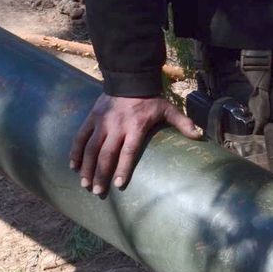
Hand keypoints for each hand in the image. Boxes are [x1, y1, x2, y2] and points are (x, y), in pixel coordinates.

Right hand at [69, 94, 200, 195]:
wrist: (130, 79)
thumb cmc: (151, 99)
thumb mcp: (168, 109)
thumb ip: (182, 123)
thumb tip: (199, 136)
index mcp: (136, 126)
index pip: (128, 151)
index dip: (122, 168)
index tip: (118, 184)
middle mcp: (117, 126)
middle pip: (106, 154)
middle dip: (101, 174)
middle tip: (97, 191)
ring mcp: (102, 123)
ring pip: (91, 148)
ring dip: (87, 167)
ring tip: (85, 184)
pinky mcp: (91, 118)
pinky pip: (80, 137)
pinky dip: (75, 152)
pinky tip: (73, 166)